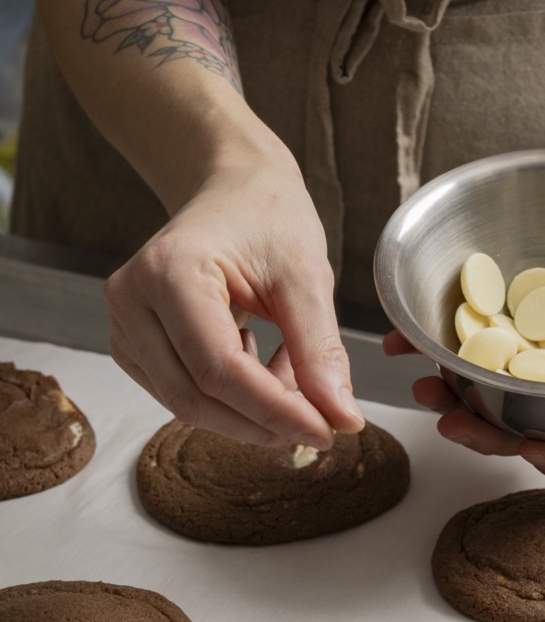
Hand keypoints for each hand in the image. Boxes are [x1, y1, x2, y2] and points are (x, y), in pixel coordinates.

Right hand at [106, 145, 364, 447]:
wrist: (234, 190)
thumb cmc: (269, 219)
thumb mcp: (307, 278)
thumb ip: (321, 352)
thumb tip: (342, 419)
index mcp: (169, 271)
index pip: (219, 369)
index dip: (275, 411)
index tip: (328, 431)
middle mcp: (131, 300)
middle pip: (195, 397)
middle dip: (263, 421)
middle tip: (321, 421)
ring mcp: (124, 324)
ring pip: (187, 404)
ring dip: (250, 410)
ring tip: (292, 372)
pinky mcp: (133, 345)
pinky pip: (182, 393)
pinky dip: (232, 398)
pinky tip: (263, 364)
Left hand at [383, 328, 544, 481]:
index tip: (533, 450)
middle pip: (524, 433)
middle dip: (484, 434)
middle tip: (451, 422)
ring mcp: (531, 367)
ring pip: (485, 398)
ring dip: (449, 397)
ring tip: (423, 384)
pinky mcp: (502, 333)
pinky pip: (463, 349)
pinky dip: (429, 346)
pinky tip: (405, 339)